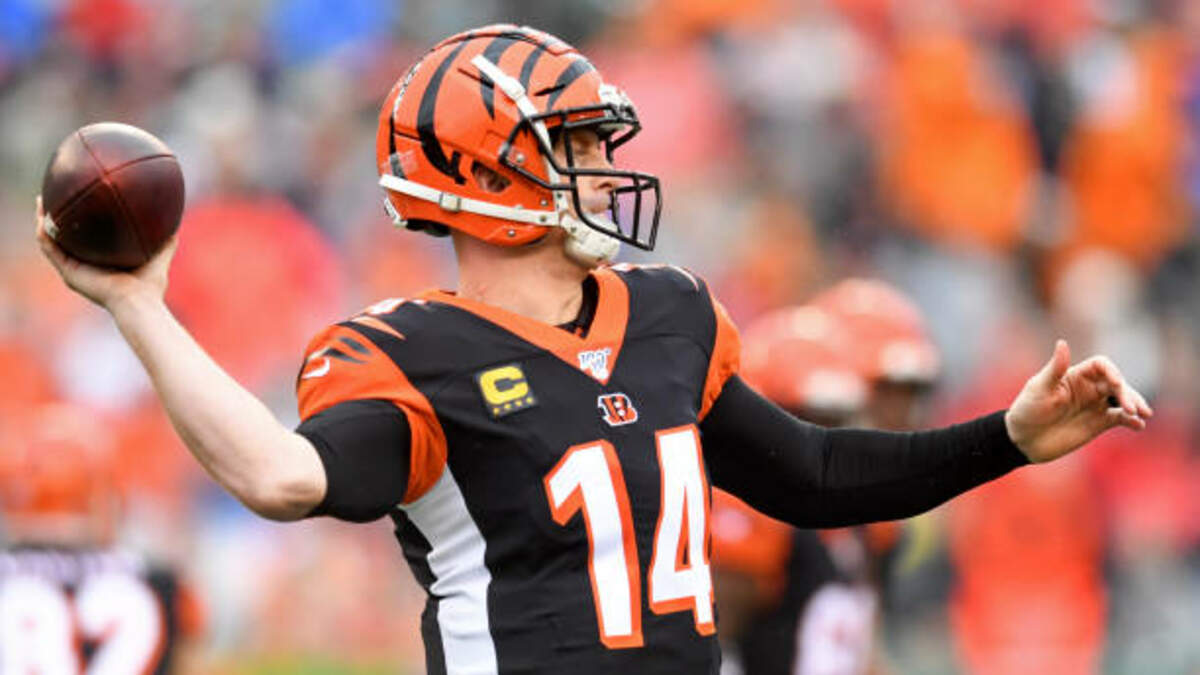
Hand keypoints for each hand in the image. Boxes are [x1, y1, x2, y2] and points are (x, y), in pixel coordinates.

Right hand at [35, 195, 178, 310]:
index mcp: (102, 262)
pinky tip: (43, 216)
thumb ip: (166, 240)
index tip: (81, 202)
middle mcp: (85, 266)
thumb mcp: (160, 255)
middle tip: (55, 197)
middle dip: (59, 218)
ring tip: (42, 201)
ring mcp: (74, 269)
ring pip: (52, 241)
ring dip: (45, 220)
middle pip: (66, 238)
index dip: (82, 222)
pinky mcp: (68, 272)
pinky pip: (50, 249)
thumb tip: (175, 222)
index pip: (88, 239)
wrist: (137, 301)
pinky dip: (44, 232)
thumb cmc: (150, 285)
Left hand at [1004, 340, 1152, 462]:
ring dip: (1135, 405)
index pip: (1101, 365)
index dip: (1112, 372)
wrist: (1023, 440)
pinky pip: (1120, 419)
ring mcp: (1095, 405)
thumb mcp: (1039, 388)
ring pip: (1123, 399)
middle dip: (1127, 393)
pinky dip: (1132, 421)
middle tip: (1132, 408)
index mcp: (1075, 375)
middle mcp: (1088, 388)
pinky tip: (1138, 426)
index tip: (1116, 384)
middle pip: (1117, 382)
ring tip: (1143, 415)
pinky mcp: (1099, 423)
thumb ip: (1055, 368)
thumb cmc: (1028, 410)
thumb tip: (1062, 342)